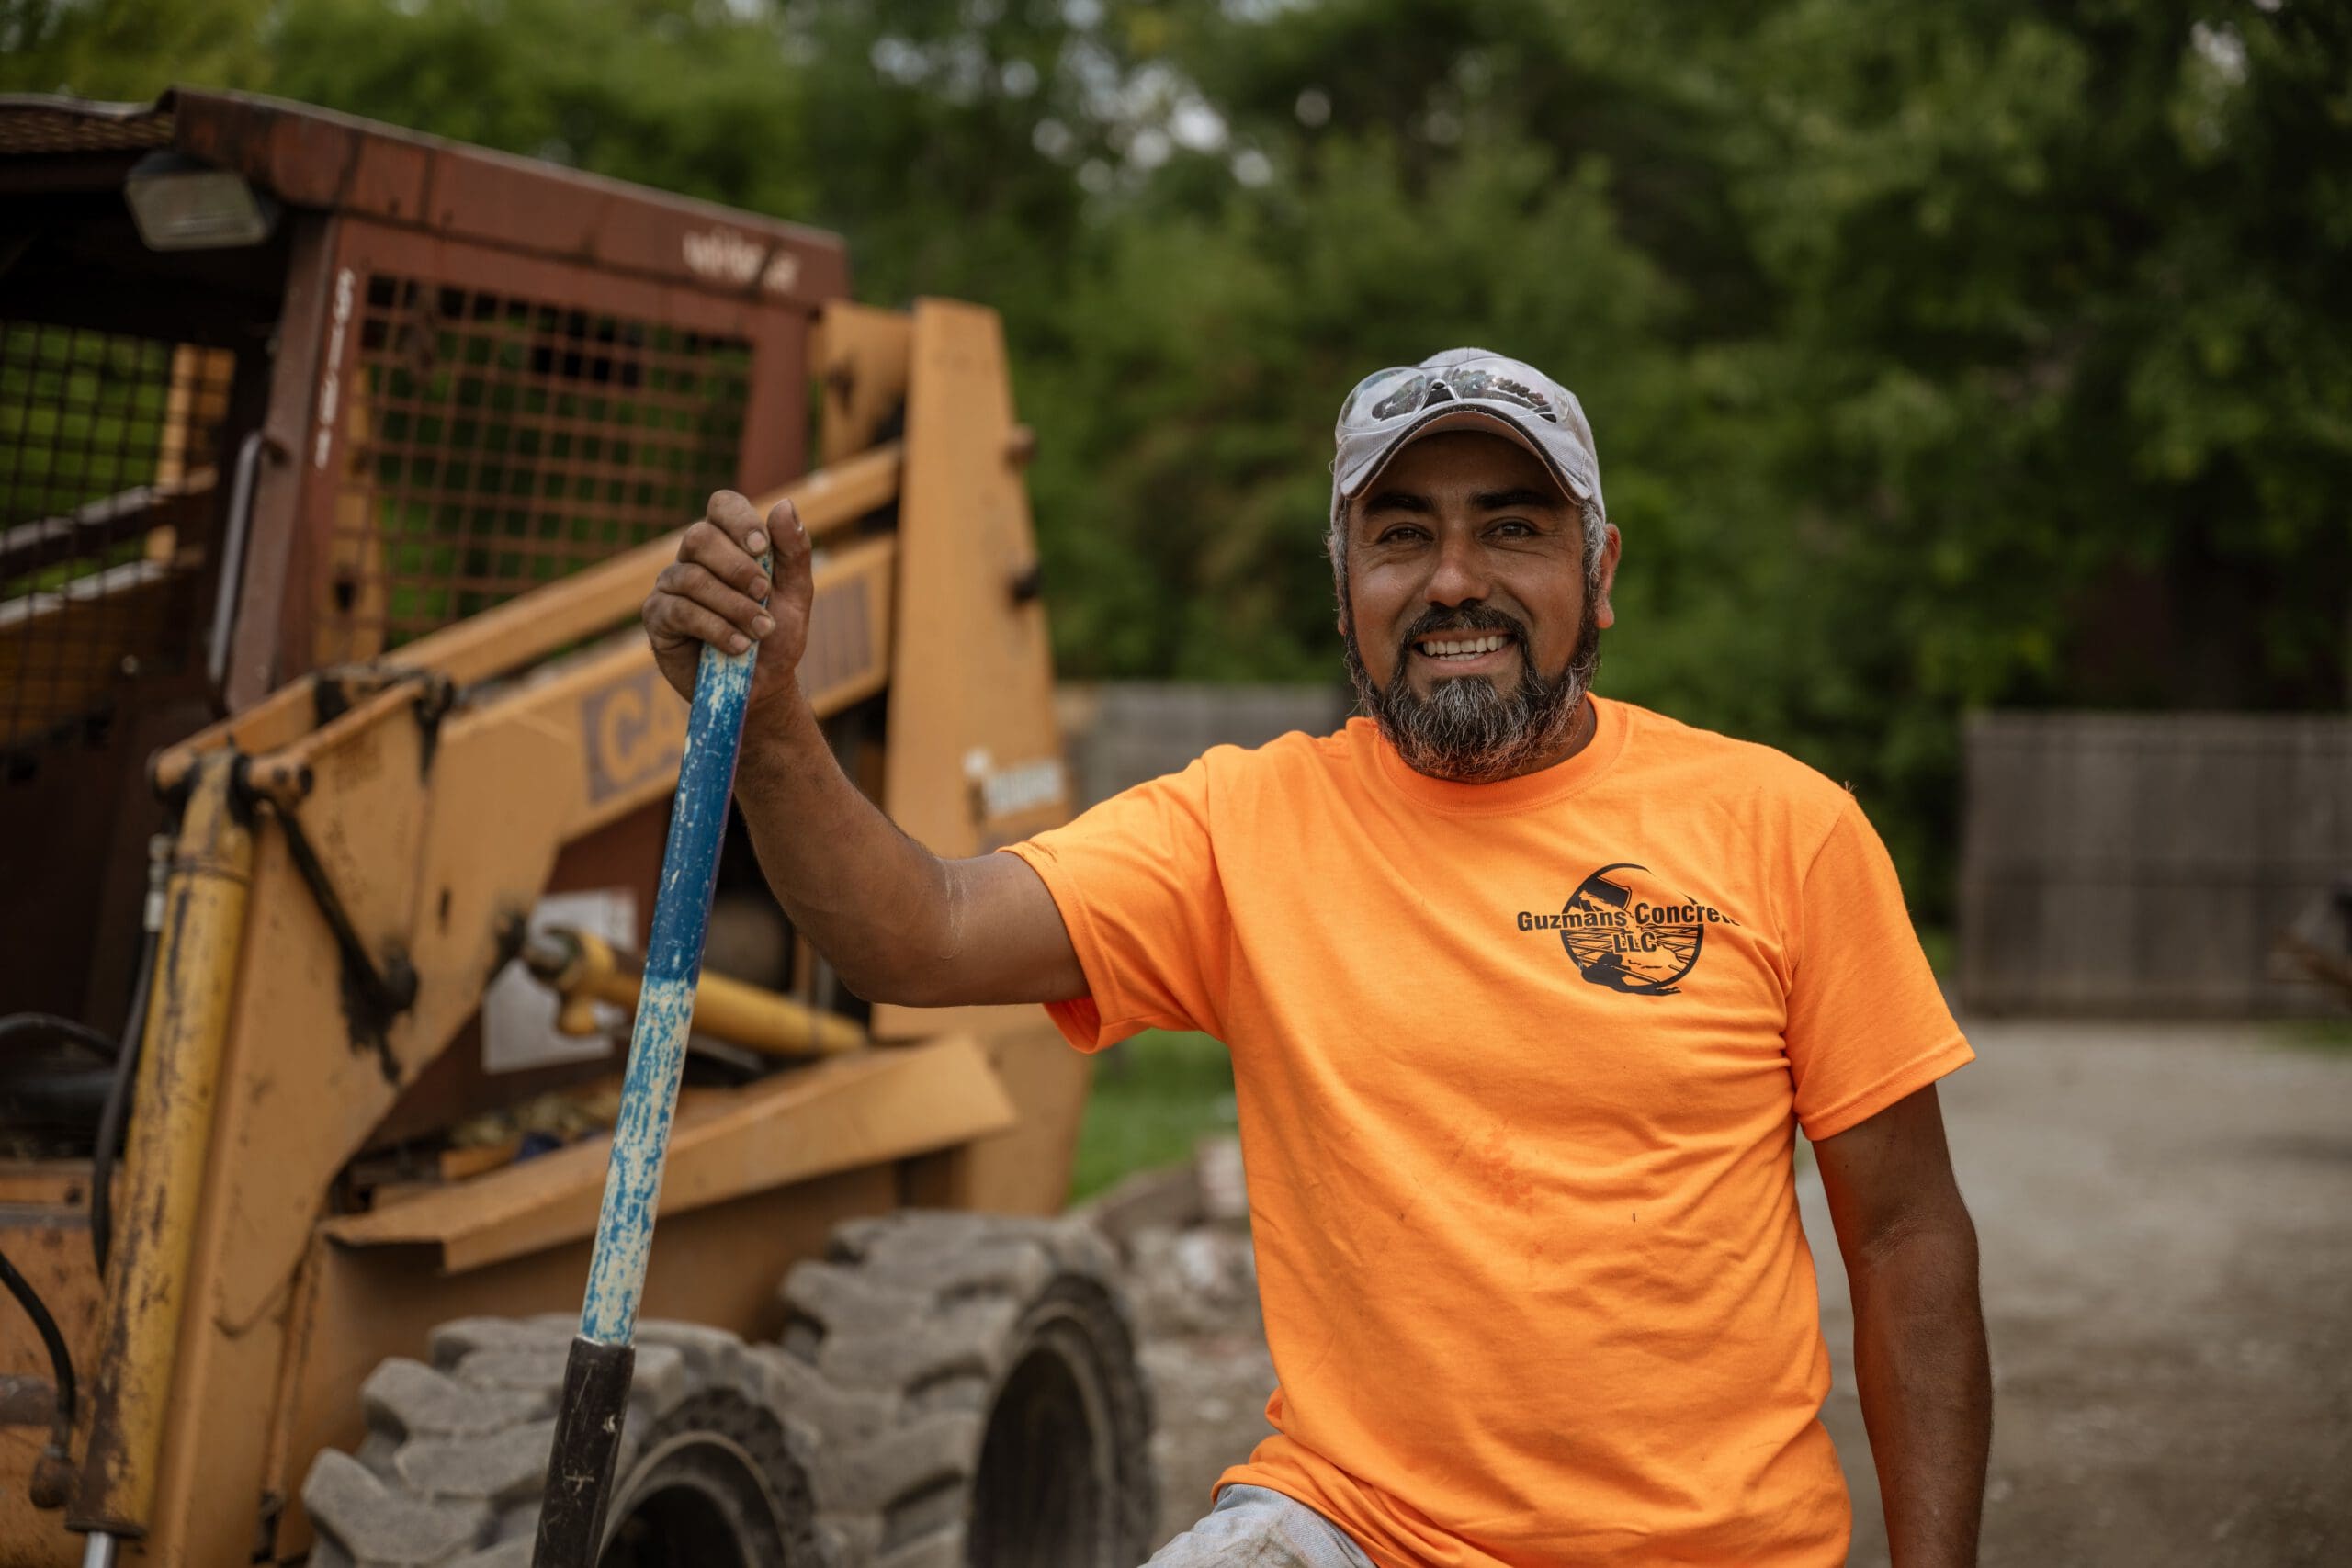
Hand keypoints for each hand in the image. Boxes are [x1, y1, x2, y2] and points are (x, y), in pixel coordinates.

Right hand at [642, 490, 810, 714]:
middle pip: (700, 537)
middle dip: (738, 567)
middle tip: (764, 594)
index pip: (722, 505)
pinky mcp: (658, 618)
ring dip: (734, 606)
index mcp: (727, 542)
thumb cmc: (776, 636)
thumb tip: (785, 504)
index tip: (762, 549)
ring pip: (693, 578)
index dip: (740, 520)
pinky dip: (716, 628)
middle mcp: (693, 558)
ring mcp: (671, 585)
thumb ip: (793, 551)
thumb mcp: (796, 594)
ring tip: (760, 631)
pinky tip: (739, 646)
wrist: (762, 686)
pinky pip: (681, 612)